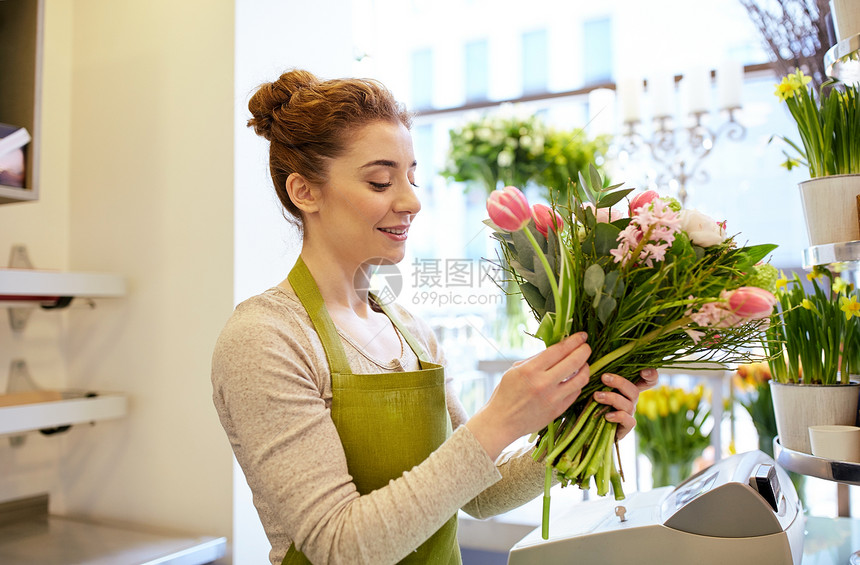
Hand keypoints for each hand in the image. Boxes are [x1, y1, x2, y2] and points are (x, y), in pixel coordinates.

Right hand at [466, 332, 590, 459]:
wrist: (502, 421)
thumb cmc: (506, 393)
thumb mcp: (515, 370)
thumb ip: (535, 359)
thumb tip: (556, 349)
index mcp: (530, 370)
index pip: (558, 350)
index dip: (573, 341)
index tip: (581, 336)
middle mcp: (543, 384)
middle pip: (574, 362)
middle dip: (584, 350)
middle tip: (586, 346)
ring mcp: (553, 398)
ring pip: (581, 379)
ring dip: (586, 367)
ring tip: (584, 363)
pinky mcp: (558, 410)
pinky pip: (576, 392)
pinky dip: (578, 382)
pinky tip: (576, 378)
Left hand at [593, 368, 657, 439]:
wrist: (591, 428)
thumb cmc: (593, 402)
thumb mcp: (596, 387)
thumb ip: (598, 378)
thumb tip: (591, 365)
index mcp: (626, 388)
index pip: (647, 380)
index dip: (651, 375)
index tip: (643, 370)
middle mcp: (631, 400)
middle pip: (634, 390)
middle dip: (619, 382)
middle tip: (603, 377)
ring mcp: (630, 413)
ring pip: (628, 404)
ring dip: (611, 398)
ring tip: (596, 396)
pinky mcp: (627, 426)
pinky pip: (627, 420)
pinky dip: (617, 416)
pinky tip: (607, 416)